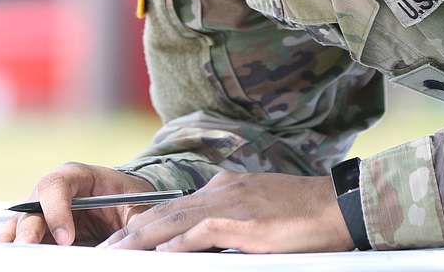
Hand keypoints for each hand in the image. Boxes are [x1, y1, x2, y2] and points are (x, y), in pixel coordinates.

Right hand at [0, 162, 154, 245]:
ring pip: (20, 225)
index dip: (56, 211)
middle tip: (30, 250)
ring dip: (19, 241)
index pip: (55, 186)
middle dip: (29, 232)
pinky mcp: (41, 232)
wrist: (125, 202)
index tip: (67, 238)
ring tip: (19, 258)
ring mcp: (42, 212)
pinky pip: (22, 240)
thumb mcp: (137, 204)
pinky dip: (20, 250)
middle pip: (30, 208)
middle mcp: (52, 192)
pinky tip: (20, 260)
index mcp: (76, 176)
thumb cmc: (128, 197)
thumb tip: (130, 243)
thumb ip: (133, 220)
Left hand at [99, 171, 353, 252]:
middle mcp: (222, 191)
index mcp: (226, 189)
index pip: (175, 207)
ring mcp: (231, 204)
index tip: (123, 238)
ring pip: (173, 222)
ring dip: (140, 240)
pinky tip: (158, 255)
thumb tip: (203, 245)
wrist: (338, 204)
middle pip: (165, 213)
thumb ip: (231, 225)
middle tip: (105, 250)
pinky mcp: (242, 223)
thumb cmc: (306, 214)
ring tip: (115, 254)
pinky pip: (200, 234)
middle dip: (131, 232)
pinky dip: (176, 245)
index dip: (145, 223)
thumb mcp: (261, 215)